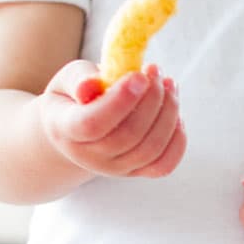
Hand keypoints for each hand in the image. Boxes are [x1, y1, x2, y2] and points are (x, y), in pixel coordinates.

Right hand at [37, 60, 185, 177]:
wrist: (78, 128)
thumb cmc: (75, 96)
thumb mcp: (69, 79)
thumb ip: (79, 79)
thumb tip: (89, 86)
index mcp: (66, 129)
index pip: (92, 124)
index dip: (119, 101)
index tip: (139, 75)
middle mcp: (89, 156)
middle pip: (128, 136)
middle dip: (150, 100)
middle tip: (155, 70)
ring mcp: (115, 169)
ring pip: (150, 150)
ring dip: (168, 114)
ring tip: (168, 84)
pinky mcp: (136, 172)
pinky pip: (163, 165)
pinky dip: (176, 141)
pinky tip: (176, 114)